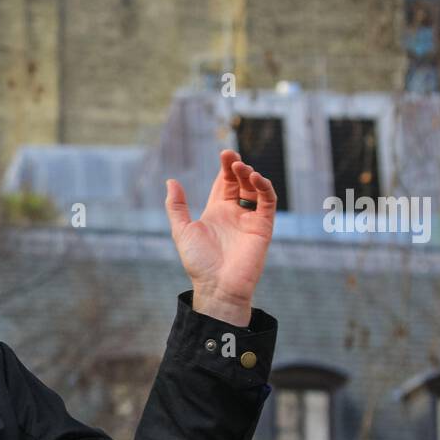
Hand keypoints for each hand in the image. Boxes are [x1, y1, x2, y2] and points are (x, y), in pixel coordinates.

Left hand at [164, 149, 275, 326]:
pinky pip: (268, 202)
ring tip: (239, 166)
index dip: (225, 168)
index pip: (223, 183)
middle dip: (236, 167)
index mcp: (216, 212)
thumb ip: (176, 206)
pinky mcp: (263, 226)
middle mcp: (234, 213)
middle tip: (230, 155)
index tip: (224, 154)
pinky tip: (255, 178)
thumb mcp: (182, 230)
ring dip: (249, 175)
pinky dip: (265, 188)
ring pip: (255, 189)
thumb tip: (171, 181)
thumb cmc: (198, 262)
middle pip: (239, 182)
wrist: (216, 285)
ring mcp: (250, 219)